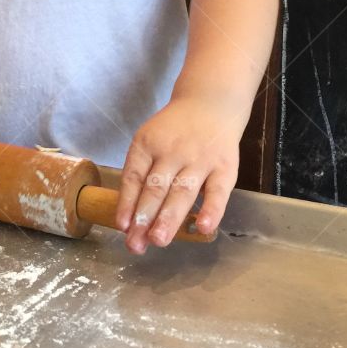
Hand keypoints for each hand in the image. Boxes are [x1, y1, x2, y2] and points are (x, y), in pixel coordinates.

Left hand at [113, 95, 242, 253]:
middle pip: (156, 188)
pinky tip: (203, 228)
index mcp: (147, 144)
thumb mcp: (150, 141)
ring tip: (158, 240)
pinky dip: (211, 210)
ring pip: (182, 192)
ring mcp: (199, 159)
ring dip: (169, 218)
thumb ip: (142, 173)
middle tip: (135, 245)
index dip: (126, 202)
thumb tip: (130, 216)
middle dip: (144, 218)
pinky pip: (217, 191)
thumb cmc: (174, 130)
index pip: (134, 176)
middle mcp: (172, 151)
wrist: (210, 103)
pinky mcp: (224, 166)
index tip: (122, 227)